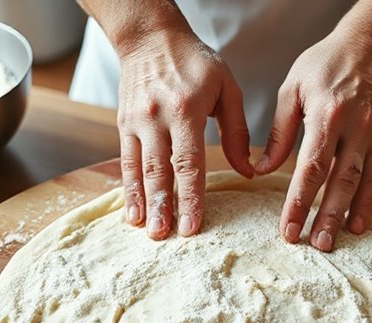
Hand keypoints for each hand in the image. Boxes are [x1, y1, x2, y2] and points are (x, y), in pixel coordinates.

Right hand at [117, 27, 252, 239]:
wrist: (150, 37)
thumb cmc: (194, 62)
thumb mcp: (227, 88)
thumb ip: (237, 131)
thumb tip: (248, 171)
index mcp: (187, 109)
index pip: (189, 162)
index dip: (191, 196)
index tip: (193, 224)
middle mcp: (158, 117)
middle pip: (161, 171)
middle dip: (164, 207)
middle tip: (167, 237)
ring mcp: (137, 122)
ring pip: (140, 169)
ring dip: (144, 203)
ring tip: (148, 230)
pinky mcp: (123, 124)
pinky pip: (125, 161)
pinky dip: (128, 188)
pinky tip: (133, 211)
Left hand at [255, 19, 371, 251]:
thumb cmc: (326, 63)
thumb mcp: (292, 89)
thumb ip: (279, 133)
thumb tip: (262, 170)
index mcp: (326, 115)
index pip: (310, 168)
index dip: (298, 201)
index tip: (287, 227)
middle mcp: (354, 127)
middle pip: (337, 181)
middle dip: (323, 216)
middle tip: (312, 245)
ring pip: (358, 182)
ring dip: (344, 214)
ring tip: (332, 241)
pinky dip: (368, 201)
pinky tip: (358, 223)